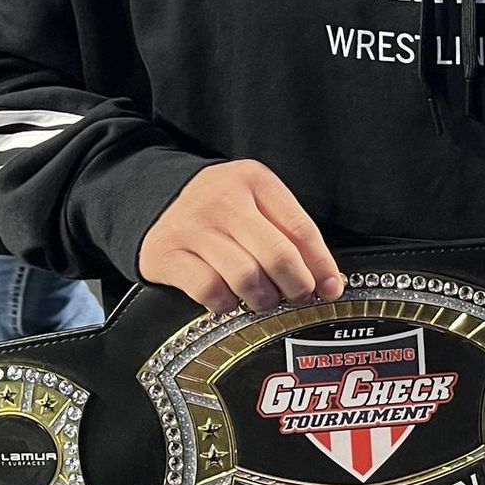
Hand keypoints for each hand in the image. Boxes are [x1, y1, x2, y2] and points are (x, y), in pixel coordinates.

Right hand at [138, 159, 344, 313]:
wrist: (154, 199)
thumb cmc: (220, 210)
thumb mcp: (255, 202)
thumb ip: (288, 233)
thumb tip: (328, 282)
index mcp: (254, 180)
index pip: (300, 228)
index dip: (321, 265)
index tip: (331, 289)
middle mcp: (223, 198)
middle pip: (277, 255)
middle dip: (296, 286)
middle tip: (297, 297)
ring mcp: (193, 225)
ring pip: (246, 277)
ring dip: (262, 299)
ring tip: (263, 299)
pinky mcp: (168, 252)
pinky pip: (210, 290)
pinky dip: (226, 304)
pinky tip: (229, 299)